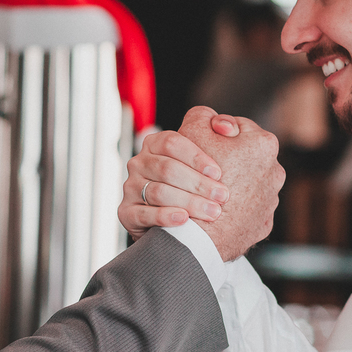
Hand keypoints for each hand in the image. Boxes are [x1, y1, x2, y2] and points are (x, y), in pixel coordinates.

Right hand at [119, 109, 236, 239]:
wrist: (175, 224)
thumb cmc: (193, 186)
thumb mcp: (199, 161)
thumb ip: (213, 137)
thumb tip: (225, 127)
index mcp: (154, 144)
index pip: (172, 143)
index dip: (196, 157)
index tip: (218, 173)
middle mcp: (139, 163)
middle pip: (168, 169)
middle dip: (198, 183)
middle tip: (222, 196)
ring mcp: (130, 187)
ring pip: (159, 192)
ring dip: (189, 202)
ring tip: (212, 212)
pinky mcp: (126, 212)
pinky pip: (144, 214)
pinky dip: (165, 216)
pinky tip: (184, 219)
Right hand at [179, 107, 283, 261]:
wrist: (202, 232)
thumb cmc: (196, 177)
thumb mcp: (192, 132)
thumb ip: (201, 116)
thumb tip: (210, 117)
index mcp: (264, 144)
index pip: (235, 127)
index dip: (213, 133)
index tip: (200, 144)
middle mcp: (275, 172)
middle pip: (243, 157)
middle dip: (224, 159)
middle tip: (202, 168)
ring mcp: (271, 200)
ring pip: (245, 184)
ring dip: (229, 184)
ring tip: (207, 192)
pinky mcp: (262, 224)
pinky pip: (245, 210)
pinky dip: (233, 208)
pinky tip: (214, 210)